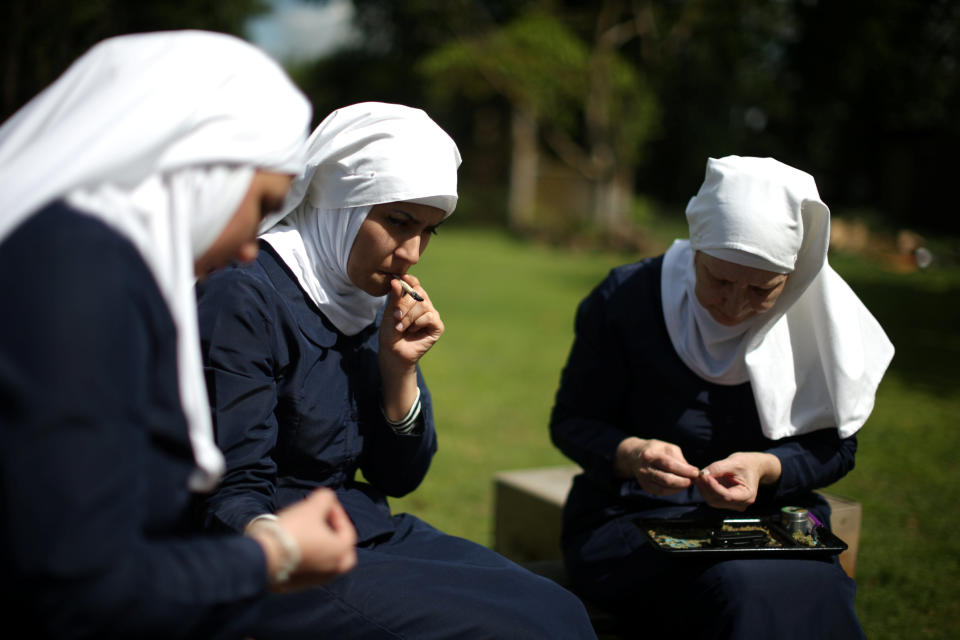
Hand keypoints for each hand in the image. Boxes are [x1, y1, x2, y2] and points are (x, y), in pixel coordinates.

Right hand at [254, 488, 356, 592]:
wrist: (262, 557)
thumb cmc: (293, 531)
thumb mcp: (312, 507)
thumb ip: (325, 499)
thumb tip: (327, 499)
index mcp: (341, 554)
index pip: (347, 531)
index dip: (338, 514)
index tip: (326, 505)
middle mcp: (331, 572)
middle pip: (341, 554)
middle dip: (335, 537)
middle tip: (324, 525)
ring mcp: (313, 582)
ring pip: (323, 563)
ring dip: (319, 548)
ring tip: (306, 533)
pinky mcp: (294, 586)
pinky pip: (305, 570)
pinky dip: (305, 558)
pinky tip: (293, 547)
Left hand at [378, 275, 442, 420]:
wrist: (393, 352)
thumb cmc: (390, 333)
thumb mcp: (390, 313)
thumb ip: (395, 297)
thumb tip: (397, 280)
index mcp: (413, 300)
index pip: (415, 284)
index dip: (410, 281)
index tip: (403, 278)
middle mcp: (424, 306)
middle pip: (419, 294)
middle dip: (405, 305)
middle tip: (396, 317)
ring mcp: (432, 316)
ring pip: (424, 305)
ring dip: (409, 317)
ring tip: (401, 327)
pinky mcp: (437, 327)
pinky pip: (430, 317)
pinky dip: (418, 323)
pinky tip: (413, 331)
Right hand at [615, 437, 699, 495]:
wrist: (635, 455)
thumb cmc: (656, 450)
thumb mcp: (668, 448)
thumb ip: (680, 459)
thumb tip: (692, 472)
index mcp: (650, 455)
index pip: (670, 465)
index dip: (685, 470)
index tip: (696, 472)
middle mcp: (645, 469)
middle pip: (667, 480)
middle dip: (683, 482)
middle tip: (693, 480)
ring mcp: (643, 479)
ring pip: (664, 488)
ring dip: (679, 488)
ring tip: (688, 483)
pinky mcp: (645, 487)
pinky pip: (661, 492)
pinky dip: (673, 491)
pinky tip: (679, 486)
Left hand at [694, 452, 781, 511]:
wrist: (753, 467)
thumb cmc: (747, 464)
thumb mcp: (734, 462)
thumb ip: (718, 468)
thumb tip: (703, 473)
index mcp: (747, 495)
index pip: (726, 496)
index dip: (713, 487)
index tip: (704, 476)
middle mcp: (740, 504)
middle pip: (717, 500)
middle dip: (706, 488)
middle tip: (698, 474)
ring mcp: (733, 504)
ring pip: (712, 500)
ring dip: (704, 489)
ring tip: (699, 475)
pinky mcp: (726, 501)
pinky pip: (712, 498)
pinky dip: (706, 489)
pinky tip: (702, 480)